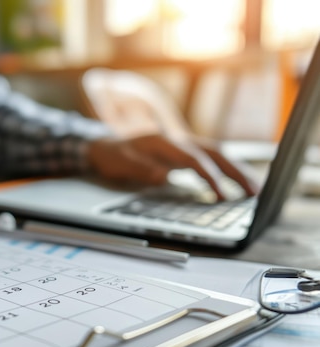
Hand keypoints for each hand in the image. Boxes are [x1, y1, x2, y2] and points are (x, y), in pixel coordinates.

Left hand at [86, 135, 258, 199]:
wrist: (103, 146)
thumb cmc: (112, 157)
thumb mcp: (122, 165)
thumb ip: (143, 171)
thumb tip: (165, 178)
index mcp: (163, 143)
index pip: (193, 160)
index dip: (209, 177)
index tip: (222, 195)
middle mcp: (177, 140)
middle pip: (213, 153)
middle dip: (236, 172)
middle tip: (254, 192)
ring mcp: (182, 144)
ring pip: (216, 154)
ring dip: (236, 169)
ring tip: (255, 189)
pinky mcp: (183, 151)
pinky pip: (210, 158)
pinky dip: (226, 167)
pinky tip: (237, 180)